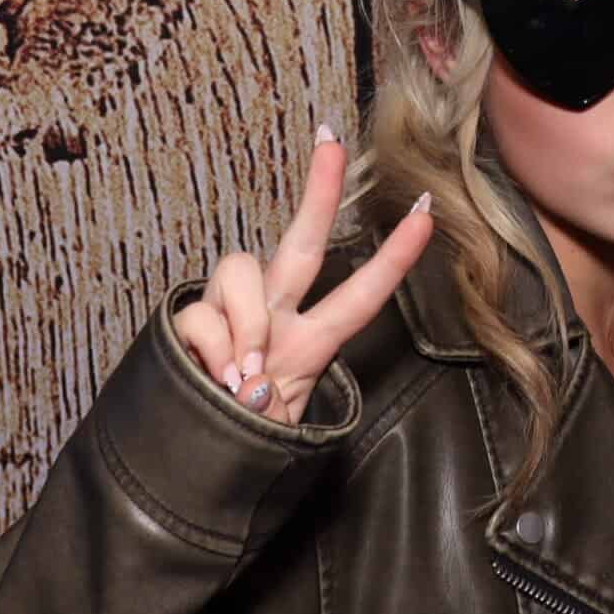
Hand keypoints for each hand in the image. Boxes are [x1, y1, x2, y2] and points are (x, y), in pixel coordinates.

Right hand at [173, 125, 433, 425]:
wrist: (184, 471)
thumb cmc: (238, 445)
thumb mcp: (274, 430)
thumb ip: (267, 400)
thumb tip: (248, 378)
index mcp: (307, 343)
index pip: (359, 295)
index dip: (395, 258)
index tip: (429, 211)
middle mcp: (273, 319)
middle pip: (300, 243)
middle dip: (319, 191)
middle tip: (332, 142)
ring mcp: (230, 318)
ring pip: (240, 269)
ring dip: (246, 323)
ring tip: (245, 376)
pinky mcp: (186, 325)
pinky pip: (202, 317)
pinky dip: (213, 348)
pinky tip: (217, 380)